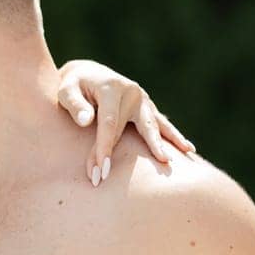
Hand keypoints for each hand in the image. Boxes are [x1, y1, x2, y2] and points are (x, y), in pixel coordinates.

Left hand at [57, 58, 194, 184]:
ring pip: (156, 125)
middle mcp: (132, 93)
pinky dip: (173, 137)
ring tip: (174, 160)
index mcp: (112, 88)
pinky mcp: (147, 107)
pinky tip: (188, 150)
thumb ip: (74, 105)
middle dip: (135, 155)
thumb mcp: (66, 91)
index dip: (104, 149)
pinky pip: (161, 124)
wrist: (87, 74)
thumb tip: (86, 121)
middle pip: (136, 128)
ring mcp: (143, 100)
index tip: (100, 172)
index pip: (109, 124)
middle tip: (144, 179)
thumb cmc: (73, 87)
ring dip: (168, 143)